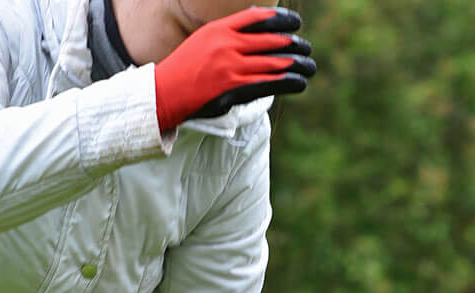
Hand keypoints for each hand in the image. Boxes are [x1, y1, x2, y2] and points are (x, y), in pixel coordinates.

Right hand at [154, 6, 315, 130]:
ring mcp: (231, 68)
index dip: (281, 19)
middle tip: (307, 47)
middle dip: (293, 44)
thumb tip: (253, 29)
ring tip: (310, 66)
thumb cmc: (184, 69)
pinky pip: (267, 84)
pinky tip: (301, 83)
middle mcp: (227, 45)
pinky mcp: (233, 90)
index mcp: (220, 29)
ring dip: (297, 64)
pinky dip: (288, 82)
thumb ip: (227, 34)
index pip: (258, 17)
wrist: (164, 93)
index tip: (295, 22)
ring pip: (273, 63)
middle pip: (270, 40)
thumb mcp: (203, 41)